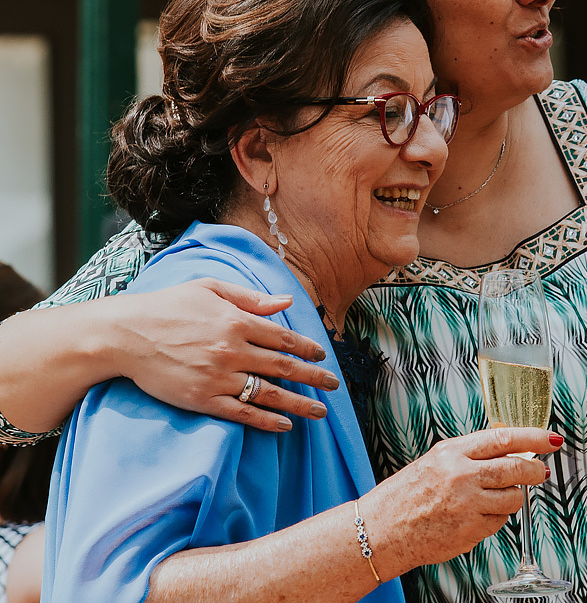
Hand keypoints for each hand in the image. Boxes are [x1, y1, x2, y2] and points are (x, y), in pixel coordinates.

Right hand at [109, 278, 339, 431]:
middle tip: (334, 385)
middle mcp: (233, 350)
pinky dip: (267, 421)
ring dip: (300, 403)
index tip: (323, 356)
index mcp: (237, 321)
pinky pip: (242, 412)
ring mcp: (218, 377)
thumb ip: (251, 297)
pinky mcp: (203, 399)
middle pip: (284, 367)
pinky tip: (285, 425)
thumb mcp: (210, 288)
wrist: (125, 334)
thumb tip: (286, 303)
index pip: (284, 338)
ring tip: (320, 412)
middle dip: (314, 377)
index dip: (307, 349)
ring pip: (269, 394)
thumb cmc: (168, 306)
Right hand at [363, 428, 563, 575]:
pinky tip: (475, 517)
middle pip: (516, 469)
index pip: (504, 439)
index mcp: (452, 453)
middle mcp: (461, 476)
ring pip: (512, 498)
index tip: (550, 439)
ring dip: (511, 498)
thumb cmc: (406, 495)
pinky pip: (499, 522)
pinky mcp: (470, 531)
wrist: (381, 531)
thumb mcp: (436, 462)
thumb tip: (510, 452)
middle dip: (534, 472)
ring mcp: (467, 505)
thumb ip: (470, 455)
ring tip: (492, 499)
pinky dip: (495, 519)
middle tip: (540, 473)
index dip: (533, 438)